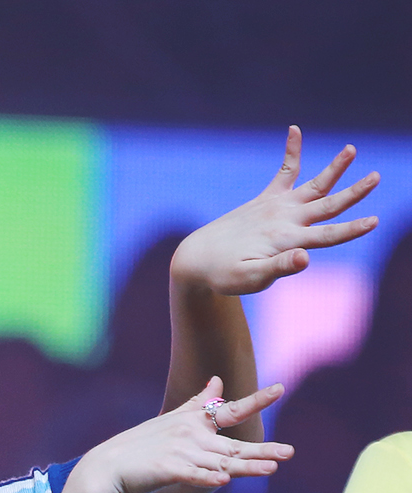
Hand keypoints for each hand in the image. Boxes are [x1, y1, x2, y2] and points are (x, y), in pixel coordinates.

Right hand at [74, 377, 291, 492]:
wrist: (107, 469)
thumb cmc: (140, 447)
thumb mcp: (173, 419)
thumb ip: (198, 402)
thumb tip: (218, 380)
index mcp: (193, 422)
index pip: (230, 410)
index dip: (256, 400)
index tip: (279, 389)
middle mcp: (191, 436)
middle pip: (233, 446)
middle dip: (262, 449)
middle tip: (290, 452)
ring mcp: (179, 453)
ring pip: (220, 462)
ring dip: (245, 467)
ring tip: (271, 468)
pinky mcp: (166, 470)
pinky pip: (192, 475)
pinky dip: (206, 477)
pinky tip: (224, 480)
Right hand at [170, 126, 378, 296]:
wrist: (201, 263)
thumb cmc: (223, 276)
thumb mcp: (249, 276)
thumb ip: (277, 267)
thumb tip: (305, 259)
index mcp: (290, 243)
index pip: (328, 235)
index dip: (351, 229)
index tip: (373, 221)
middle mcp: (291, 224)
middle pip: (329, 205)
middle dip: (354, 192)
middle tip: (376, 177)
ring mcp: (280, 211)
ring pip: (314, 186)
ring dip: (334, 169)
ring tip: (351, 148)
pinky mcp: (267, 200)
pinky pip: (284, 171)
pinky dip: (291, 152)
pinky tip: (294, 130)